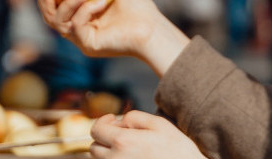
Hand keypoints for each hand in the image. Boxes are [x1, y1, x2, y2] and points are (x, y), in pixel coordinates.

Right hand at [31, 0, 188, 75]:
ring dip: (66, 4)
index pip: (56, 7)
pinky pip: (76, 26)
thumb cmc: (140, 10)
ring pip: (58, 22)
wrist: (153, 28)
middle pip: (50, 16)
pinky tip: (99, 3)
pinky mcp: (88, 46)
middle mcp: (79, 31)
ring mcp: (82, 40)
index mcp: (83, 18)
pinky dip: (85, 11)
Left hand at [90, 111, 205, 158]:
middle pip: (94, 147)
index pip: (96, 130)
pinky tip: (133, 158)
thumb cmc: (176, 150)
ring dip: (109, 152)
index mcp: (123, 141)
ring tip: (130, 148)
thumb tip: (119, 121)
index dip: (103, 121)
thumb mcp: (159, 124)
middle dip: (105, 138)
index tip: (113, 119)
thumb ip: (135, 117)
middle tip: (123, 134)